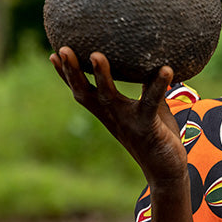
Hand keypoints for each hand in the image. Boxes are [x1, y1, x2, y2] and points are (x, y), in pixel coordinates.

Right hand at [50, 47, 187, 184]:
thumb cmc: (157, 136)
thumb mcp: (150, 107)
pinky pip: (151, 102)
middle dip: (72, 71)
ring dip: (101, 76)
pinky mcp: (147, 126)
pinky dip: (158, 85)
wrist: (166, 171)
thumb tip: (152, 61)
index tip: (55, 53)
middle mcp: (113, 115)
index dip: (67, 74)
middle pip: (86, 92)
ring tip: (96, 55)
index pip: (83, 90)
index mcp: (109, 111)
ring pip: (108, 96)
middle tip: (63, 50)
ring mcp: (127, 121)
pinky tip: (166, 69)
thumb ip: (148, 86)